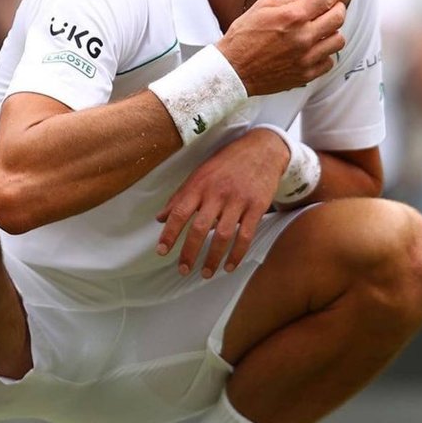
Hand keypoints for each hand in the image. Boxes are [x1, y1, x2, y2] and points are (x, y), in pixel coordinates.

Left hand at [155, 128, 289, 277]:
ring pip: (223, 235)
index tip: (162, 251)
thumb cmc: (226, 163)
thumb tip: (160, 218)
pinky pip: (245, 235)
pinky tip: (230, 266)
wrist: (261, 149)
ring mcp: (238, 200)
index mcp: (199, 184)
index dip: (169, 233)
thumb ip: (180, 196)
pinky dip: (237, 254)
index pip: (180, 212)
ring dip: (213, 258)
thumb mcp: (199, 174)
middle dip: (189, 252)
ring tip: (206, 273)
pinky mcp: (257, 207)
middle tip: (183, 270)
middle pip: (199, 228)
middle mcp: (217, 193)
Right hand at [218, 0, 346, 95]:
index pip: (327, 0)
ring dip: (333, 33)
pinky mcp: (305, 74)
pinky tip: (314, 51)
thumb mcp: (260, 8)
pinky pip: (329, 62)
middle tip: (334, 10)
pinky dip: (325, 54)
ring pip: (338, 41)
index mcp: (293, 16)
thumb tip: (305, 1)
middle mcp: (303, 36)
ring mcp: (306, 57)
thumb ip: (287, 1)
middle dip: (338, 9)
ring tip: (323, 32)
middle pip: (339, 18)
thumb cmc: (242, 38)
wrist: (233, 70)